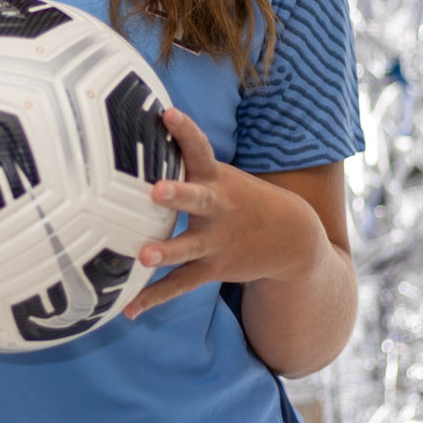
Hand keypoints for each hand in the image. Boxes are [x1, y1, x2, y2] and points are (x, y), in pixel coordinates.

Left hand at [121, 106, 320, 319]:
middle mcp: (217, 208)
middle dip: (177, 194)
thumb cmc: (242, 198)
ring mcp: (215, 241)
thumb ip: (186, 160)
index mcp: (217, 178)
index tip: (168, 113)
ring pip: (188, 247)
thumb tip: (137, 130)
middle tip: (156, 190)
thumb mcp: (223, 175)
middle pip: (196, 199)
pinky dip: (154, 297)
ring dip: (166, 252)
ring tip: (143, 256)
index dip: (185, 130)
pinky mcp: (212, 269)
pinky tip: (128, 309)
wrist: (294, 238)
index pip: (200, 148)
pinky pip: (180, 284)